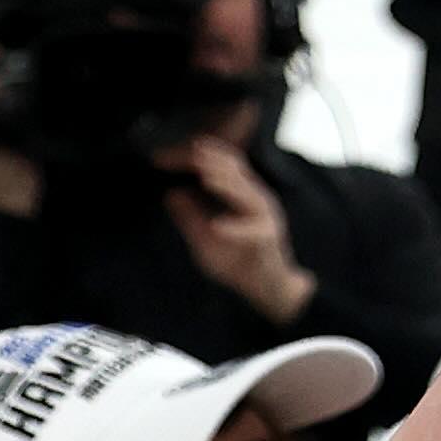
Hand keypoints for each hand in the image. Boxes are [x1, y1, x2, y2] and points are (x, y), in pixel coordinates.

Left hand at [164, 137, 316, 323]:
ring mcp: (265, 219)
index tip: (180, 151)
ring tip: (206, 178)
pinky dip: (236, 229)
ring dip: (229, 186)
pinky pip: (253, 233)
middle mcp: (257, 202)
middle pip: (238, 173)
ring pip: (250, 196)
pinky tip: (217, 226)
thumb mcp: (205, 238)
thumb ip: (190, 217)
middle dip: (215, 162)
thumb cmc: (238, 262)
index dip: (204, 157)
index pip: (226, 168)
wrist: (266, 288)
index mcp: (244, 196)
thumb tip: (171, 194)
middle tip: (192, 153)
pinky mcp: (269, 240)